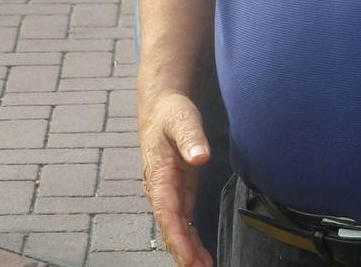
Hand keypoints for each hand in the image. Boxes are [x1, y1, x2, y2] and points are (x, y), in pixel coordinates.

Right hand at [140, 92, 212, 265]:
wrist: (163, 108)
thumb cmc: (172, 113)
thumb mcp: (182, 119)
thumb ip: (191, 137)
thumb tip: (200, 157)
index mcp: (159, 174)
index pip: (166, 211)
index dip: (177, 236)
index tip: (188, 257)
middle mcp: (161, 189)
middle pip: (170, 227)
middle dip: (182, 251)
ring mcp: (168, 193)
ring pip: (176, 228)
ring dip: (188, 250)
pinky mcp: (178, 192)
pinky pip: (183, 222)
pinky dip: (191, 240)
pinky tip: (201, 255)